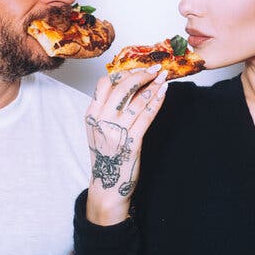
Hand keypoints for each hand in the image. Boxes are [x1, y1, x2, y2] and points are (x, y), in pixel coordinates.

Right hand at [83, 65, 169, 224]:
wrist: (108, 186)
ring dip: (153, 85)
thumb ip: (106, 109)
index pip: (104, 84)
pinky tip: (163, 93)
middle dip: (141, 74)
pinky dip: (156, 102)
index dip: (123, 73)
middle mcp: (101, 122)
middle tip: (155, 69)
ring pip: (137, 100)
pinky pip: (146, 116)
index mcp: (91, 115)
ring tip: (163, 77)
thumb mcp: (98, 129)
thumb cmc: (106, 156)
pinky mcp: (131, 143)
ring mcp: (116, 132)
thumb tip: (128, 84)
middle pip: (122, 88)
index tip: (137, 68)